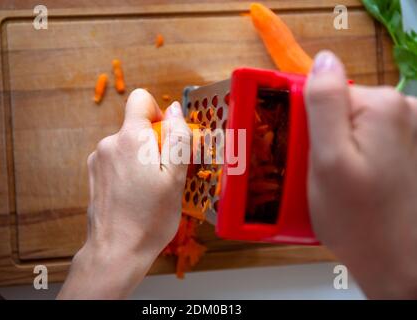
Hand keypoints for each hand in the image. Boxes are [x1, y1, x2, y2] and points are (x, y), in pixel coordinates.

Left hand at [58, 89, 189, 298]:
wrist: (116, 251)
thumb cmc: (150, 218)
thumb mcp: (176, 178)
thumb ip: (178, 138)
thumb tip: (174, 109)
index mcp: (130, 139)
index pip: (140, 99)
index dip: (158, 113)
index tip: (167, 139)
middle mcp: (109, 143)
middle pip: (136, 126)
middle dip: (154, 143)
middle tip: (164, 175)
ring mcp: (98, 159)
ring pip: (128, 144)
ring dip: (142, 158)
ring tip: (149, 189)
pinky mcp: (94, 174)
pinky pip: (117, 159)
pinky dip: (129, 169)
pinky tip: (134, 194)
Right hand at [305, 50, 416, 298]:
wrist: (400, 263)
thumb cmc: (357, 219)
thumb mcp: (328, 161)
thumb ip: (324, 104)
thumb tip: (324, 59)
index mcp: (381, 105)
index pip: (325, 92)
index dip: (303, 122)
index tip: (299, 153)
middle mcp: (403, 109)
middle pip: (339, 108)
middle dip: (320, 136)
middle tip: (316, 173)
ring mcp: (409, 130)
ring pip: (351, 125)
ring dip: (334, 148)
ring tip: (334, 184)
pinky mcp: (409, 148)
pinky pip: (366, 139)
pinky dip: (352, 155)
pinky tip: (352, 183)